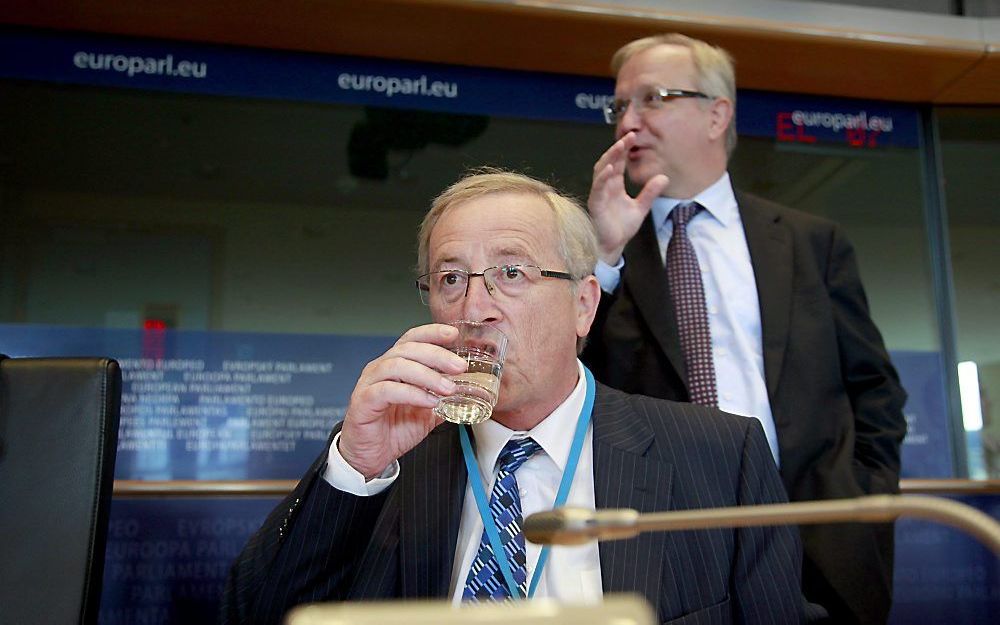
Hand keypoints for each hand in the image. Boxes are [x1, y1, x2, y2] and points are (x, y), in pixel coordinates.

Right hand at [338, 323, 466, 478]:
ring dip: (427, 375)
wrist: (370, 456)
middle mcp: (380, 369)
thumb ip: (444, 400)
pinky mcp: (363, 402)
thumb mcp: (427, 412)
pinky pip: (387, 391)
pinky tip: (429, 402)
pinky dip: (412, 394)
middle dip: (437, 355)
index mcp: (395, 365)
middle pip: (408, 349)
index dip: (432, 333)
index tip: (453, 334)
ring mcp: (369, 383)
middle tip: (459, 367)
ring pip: (397, 366)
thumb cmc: (393, 430)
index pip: (412, 339)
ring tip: (448, 388)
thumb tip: (470, 393)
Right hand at [588, 131, 668, 264]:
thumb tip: (663, 178)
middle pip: (609, 161)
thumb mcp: (641, 207)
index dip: (624, 149)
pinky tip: (611, 168)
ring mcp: (599, 193)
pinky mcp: (596, 203)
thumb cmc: (621, 228)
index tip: (634, 136)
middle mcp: (606, 186)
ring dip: (610, 157)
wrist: (613, 245)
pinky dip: (603, 177)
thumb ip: (650, 192)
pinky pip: (598, 186)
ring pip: (601, 170)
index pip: (619, 162)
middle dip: (618, 148)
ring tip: (620, 146)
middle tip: (629, 137)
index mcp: (615, 185)